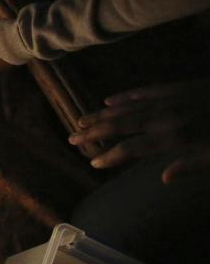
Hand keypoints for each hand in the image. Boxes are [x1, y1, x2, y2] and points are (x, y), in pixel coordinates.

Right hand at [68, 79, 209, 183]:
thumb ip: (190, 165)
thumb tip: (163, 177)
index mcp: (175, 137)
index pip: (133, 148)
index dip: (112, 156)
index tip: (93, 162)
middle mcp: (166, 116)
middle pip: (122, 125)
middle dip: (96, 133)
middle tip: (72, 139)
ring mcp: (170, 99)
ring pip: (128, 107)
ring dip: (102, 115)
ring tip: (81, 121)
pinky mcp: (178, 87)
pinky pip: (145, 90)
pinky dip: (126, 96)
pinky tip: (110, 100)